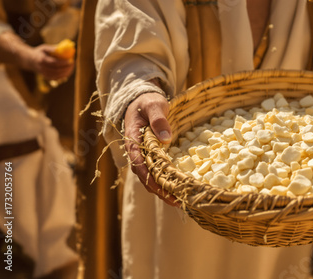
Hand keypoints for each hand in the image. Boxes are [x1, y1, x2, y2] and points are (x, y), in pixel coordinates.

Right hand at [22, 44, 73, 79]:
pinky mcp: (47, 78)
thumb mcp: (44, 48)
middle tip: (73, 63)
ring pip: (58, 75)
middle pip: (58, 70)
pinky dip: (64, 75)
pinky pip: (57, 78)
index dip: (64, 63)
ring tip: (72, 67)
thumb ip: (53, 48)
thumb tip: (63, 48)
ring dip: (67, 72)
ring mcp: (44, 74)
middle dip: (67, 67)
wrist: (30, 61)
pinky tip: (68, 71)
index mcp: (42, 60)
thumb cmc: (39, 52)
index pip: (55, 63)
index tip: (71, 60)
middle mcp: (43, 68)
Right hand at [124, 92, 177, 206]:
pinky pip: (155, 173)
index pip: (138, 162)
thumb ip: (159, 119)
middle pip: (144, 176)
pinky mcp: (150, 158)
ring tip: (179, 201)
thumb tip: (165, 138)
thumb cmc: (148, 102)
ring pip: (149, 178)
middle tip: (176, 201)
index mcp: (133, 139)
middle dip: (159, 190)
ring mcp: (142, 156)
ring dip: (162, 190)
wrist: (143, 102)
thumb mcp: (154, 105)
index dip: (148, 177)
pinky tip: (177, 190)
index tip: (160, 188)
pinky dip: (164, 183)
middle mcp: (135, 151)